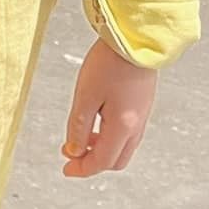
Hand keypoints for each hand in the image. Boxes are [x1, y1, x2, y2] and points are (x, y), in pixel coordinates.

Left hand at [62, 39, 157, 178]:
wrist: (135, 39)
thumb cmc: (109, 63)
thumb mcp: (85, 96)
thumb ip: (79, 127)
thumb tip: (74, 151)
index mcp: (123, 127)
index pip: (102, 161)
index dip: (82, 169)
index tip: (66, 169)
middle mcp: (137, 126)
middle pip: (116, 160)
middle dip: (93, 162)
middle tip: (72, 155)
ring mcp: (143, 116)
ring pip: (123, 147)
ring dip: (102, 149)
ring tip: (81, 137)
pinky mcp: (143, 105)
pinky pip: (128, 133)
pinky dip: (111, 137)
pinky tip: (97, 122)